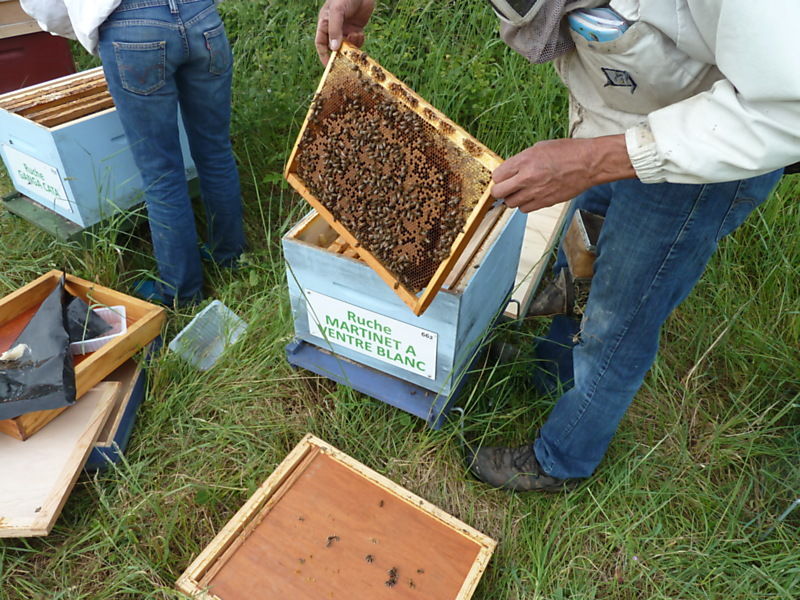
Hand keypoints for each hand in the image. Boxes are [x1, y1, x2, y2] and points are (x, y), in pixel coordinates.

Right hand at [316, 0, 374, 64]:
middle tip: (346, 58)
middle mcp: (334, 28)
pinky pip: (357, 41)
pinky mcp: (356, 28)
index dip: (323, 55)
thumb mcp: (337, 12)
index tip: (328, 66)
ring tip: (355, 38)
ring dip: (352, 46)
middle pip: (335, 47)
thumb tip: (334, 49)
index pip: (321, 43)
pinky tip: (360, 33)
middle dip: (340, 53)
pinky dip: (359, 41)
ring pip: (347, 45)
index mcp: (325, 24)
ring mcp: (346, 29)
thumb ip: (335, 30)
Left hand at [491, 135, 635, 212]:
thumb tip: (510, 169)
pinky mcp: (545, 202)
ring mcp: (535, 192)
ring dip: (513, 198)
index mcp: (524, 160)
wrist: (589, 163)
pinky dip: (525, 205)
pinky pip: (524, 209)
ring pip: (510, 203)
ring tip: (521, 191)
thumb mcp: (540, 147)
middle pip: (499, 193)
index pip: (497, 176)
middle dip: (500, 190)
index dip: (498, 177)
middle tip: (506, 187)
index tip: (502, 177)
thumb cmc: (568, 152)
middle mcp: (527, 177)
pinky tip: (531, 196)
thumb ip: (521, 160)